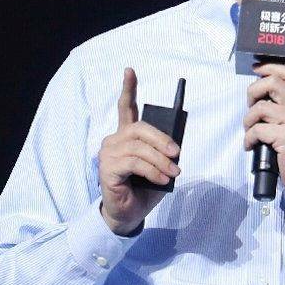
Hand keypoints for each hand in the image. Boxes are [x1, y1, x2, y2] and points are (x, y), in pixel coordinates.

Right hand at [97, 67, 180, 234]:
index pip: (126, 107)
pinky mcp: (107, 169)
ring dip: (160, 160)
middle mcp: (114, 141)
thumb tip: (174, 146)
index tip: (129, 70)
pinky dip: (152, 170)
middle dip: (162, 139)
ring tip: (173, 172)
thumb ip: (162, 152)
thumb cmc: (143, 189)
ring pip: (139, 147)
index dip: (128, 88)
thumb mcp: (159, 166)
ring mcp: (108, 154)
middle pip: (139, 127)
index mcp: (126, 136)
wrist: (128, 214)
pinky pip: (134, 163)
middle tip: (177, 153)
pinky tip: (162, 178)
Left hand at [244, 62, 284, 197]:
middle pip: (273, 83)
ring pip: (261, 108)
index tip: (257, 69)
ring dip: (248, 120)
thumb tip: (263, 91)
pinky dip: (248, 138)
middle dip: (253, 92)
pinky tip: (251, 146)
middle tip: (250, 107)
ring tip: (250, 131)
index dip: (271, 67)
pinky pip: (257, 130)